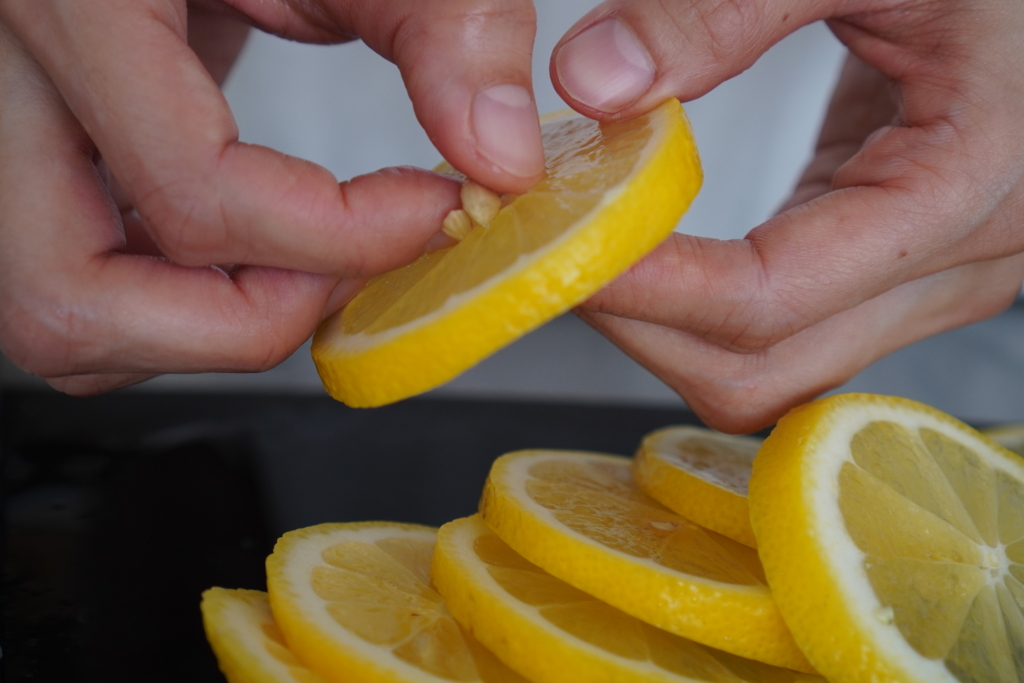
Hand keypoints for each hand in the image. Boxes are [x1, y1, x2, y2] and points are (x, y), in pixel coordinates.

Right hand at [0, 0, 543, 393]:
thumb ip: (440, 18)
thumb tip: (497, 155)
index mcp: (79, 4)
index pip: (193, 193)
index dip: (338, 236)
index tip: (431, 212)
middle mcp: (13, 82)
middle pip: (72, 301)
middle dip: (238, 323)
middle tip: (343, 275)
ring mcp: (16, 129)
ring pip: (61, 318)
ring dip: (199, 332)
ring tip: (307, 267)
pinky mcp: (47, 157)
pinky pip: (89, 286)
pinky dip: (180, 307)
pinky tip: (261, 255)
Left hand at [552, 0, 1023, 432]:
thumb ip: (729, 6)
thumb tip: (593, 82)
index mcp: (968, 185)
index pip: (772, 296)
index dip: (650, 288)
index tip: (556, 250)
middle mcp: (961, 263)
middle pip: (760, 368)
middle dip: (641, 325)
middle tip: (550, 254)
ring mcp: (930, 276)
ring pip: (767, 366)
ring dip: (664, 325)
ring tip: (587, 247)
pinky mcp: (893, 263)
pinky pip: (782, 325)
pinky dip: (699, 300)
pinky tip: (647, 240)